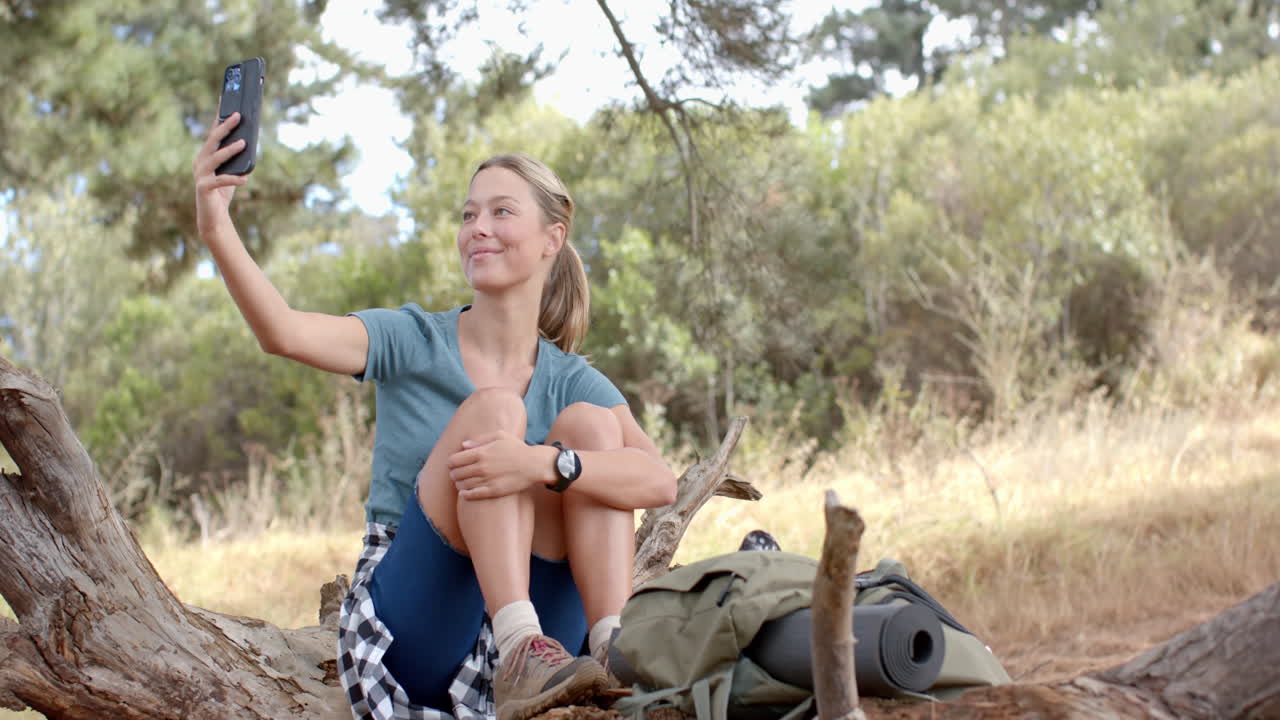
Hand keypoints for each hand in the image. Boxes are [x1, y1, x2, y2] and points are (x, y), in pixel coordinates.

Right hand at [192, 112, 248, 232]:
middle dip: (225, 127)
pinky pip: (221, 181)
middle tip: (238, 115)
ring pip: (215, 158)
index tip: (224, 99)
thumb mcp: (231, 171)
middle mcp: (200, 162)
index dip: (219, 116)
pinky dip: (233, 179)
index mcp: (205, 155)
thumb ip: (237, 159)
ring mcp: (200, 175)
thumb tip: (249, 141)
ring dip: (230, 150)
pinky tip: (245, 180)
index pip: (213, 132)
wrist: (213, 217)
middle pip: (212, 140)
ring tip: (243, 143)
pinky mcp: (204, 188)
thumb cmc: (223, 192)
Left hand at [447, 430, 545, 499]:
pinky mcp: (493, 491)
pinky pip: (473, 495)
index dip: (451, 463)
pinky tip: (464, 493)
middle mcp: (481, 467)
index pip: (453, 460)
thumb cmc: (517, 448)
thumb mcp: (500, 436)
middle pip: (456, 474)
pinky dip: (465, 495)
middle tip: (457, 475)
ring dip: (459, 485)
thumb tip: (463, 445)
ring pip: (462, 485)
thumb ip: (479, 440)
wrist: (534, 464)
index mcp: (480, 453)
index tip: (454, 464)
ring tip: (461, 484)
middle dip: (454, 474)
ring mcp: (487, 480)